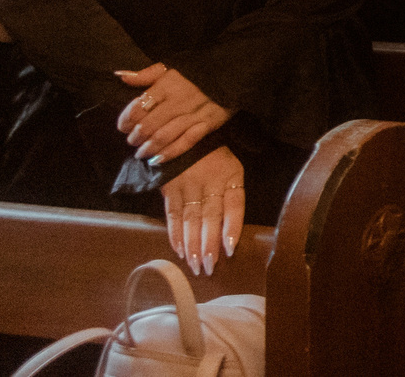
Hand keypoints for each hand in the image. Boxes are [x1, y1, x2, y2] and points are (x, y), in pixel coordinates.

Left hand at [117, 65, 230, 165]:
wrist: (231, 76)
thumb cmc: (195, 74)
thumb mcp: (171, 68)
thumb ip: (146, 74)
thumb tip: (121, 76)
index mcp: (168, 85)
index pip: (139, 106)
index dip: (126, 120)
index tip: (123, 126)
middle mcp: (179, 100)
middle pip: (149, 125)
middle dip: (136, 137)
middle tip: (132, 142)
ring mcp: (194, 114)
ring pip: (164, 136)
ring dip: (149, 148)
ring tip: (141, 153)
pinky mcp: (207, 124)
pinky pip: (185, 142)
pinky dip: (169, 153)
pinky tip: (157, 160)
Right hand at [161, 146, 244, 276]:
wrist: (187, 136)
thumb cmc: (216, 159)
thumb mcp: (232, 170)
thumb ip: (232, 196)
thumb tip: (231, 232)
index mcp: (231, 176)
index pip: (234, 204)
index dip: (231, 227)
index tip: (229, 249)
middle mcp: (209, 182)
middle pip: (210, 217)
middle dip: (209, 244)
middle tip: (209, 268)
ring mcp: (188, 185)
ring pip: (190, 219)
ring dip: (192, 244)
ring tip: (195, 265)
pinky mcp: (170, 188)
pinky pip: (172, 214)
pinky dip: (175, 234)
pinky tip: (179, 251)